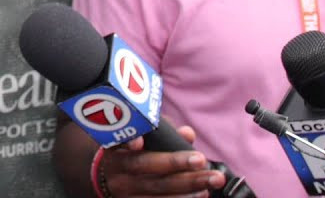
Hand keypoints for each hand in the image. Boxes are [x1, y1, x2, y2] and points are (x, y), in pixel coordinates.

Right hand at [98, 126, 226, 196]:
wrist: (113, 182)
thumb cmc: (133, 154)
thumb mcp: (141, 139)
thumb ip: (163, 133)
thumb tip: (187, 134)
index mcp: (115, 147)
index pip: (119, 140)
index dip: (128, 140)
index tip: (138, 143)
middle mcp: (116, 170)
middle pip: (144, 165)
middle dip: (175, 163)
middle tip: (201, 159)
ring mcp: (123, 192)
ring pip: (155, 191)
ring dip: (187, 187)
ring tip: (211, 181)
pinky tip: (201, 195)